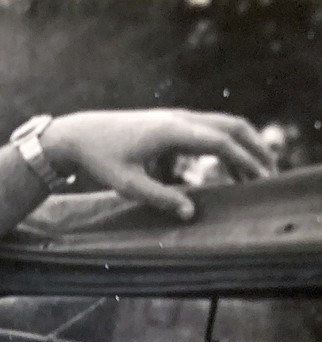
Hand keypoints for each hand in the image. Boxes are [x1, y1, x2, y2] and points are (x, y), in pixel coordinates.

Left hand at [42, 110, 275, 219]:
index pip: (220, 142)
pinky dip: (227, 144)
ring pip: (224, 125)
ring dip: (244, 146)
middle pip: (232, 126)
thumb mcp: (127, 185)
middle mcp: (179, 118)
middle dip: (255, 149)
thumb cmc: (100, 160)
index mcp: (171, 131)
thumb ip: (160, 199)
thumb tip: (191, 214)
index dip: (243, 160)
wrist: (80, 135)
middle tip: (271, 175)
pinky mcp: (172, 121)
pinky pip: (209, 129)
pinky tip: (230, 168)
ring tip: (257, 174)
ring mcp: (177, 116)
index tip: (260, 180)